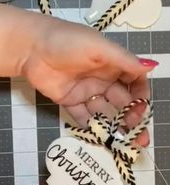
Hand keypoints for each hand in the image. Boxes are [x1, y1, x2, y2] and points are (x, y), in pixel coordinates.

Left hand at [22, 15, 157, 144]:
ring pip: (104, 112)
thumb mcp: (99, 48)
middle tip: (138, 137)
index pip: (134, 82)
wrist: (31, 47)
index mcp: (113, 64)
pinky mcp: (69, 101)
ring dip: (115, 126)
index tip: (143, 110)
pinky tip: (99, 137)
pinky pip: (83, 116)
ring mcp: (86, 91)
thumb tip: (153, 66)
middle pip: (122, 101)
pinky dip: (91, 126)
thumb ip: (124, 60)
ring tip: (123, 143)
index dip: (141, 96)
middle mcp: (102, 79)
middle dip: (132, 118)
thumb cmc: (68, 41)